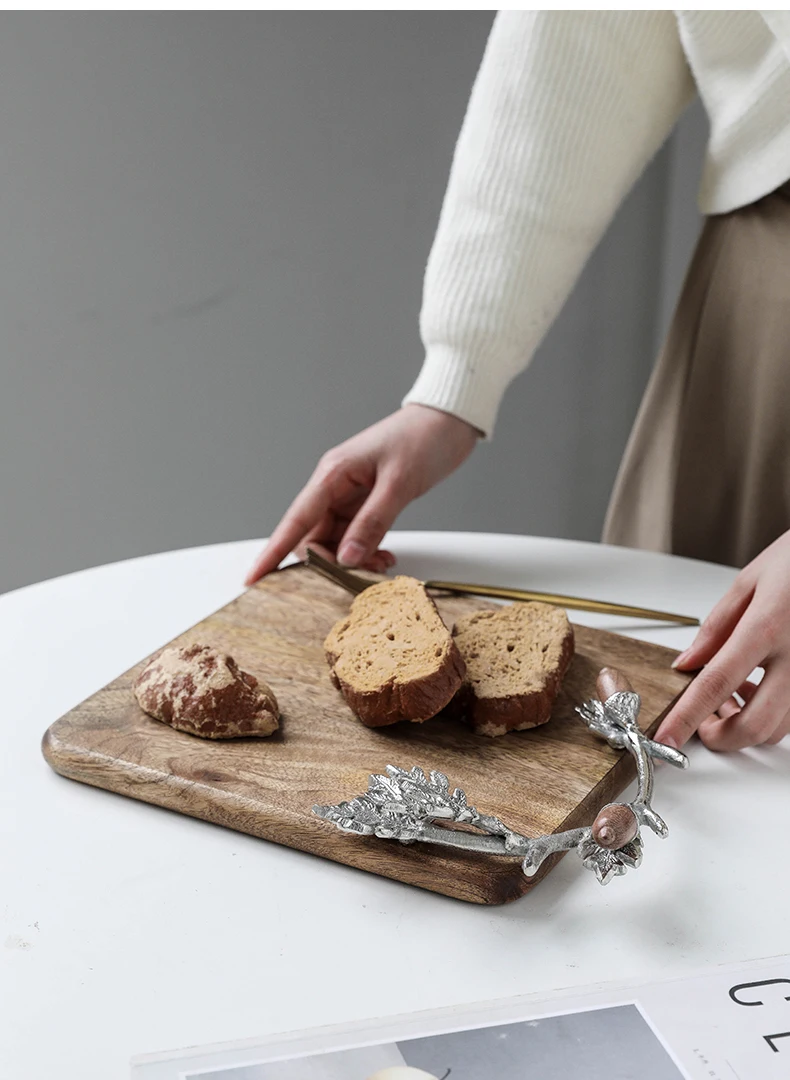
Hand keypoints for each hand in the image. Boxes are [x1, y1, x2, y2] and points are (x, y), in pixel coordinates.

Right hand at [245, 404, 478, 584]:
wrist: (448, 419)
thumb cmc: (423, 439)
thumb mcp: (399, 484)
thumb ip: (373, 522)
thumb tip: (347, 558)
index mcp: (332, 475)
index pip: (294, 520)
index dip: (273, 552)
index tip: (254, 577)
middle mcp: (334, 486)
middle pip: (313, 537)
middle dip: (331, 563)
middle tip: (364, 575)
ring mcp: (350, 494)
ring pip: (336, 540)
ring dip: (353, 560)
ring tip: (382, 565)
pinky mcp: (367, 501)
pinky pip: (355, 536)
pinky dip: (367, 551)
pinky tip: (385, 555)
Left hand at [655, 529, 789, 750]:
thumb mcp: (752, 580)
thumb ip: (717, 627)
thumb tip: (687, 664)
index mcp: (767, 626)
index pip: (716, 682)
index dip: (687, 717)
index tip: (665, 738)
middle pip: (754, 725)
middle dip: (720, 737)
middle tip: (702, 724)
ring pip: (778, 729)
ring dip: (746, 725)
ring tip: (730, 697)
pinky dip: (771, 715)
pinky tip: (758, 689)